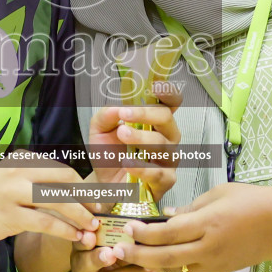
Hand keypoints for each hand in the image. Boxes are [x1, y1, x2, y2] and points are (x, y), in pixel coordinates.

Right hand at [0, 153, 98, 248]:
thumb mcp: (7, 183)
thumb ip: (33, 183)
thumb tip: (69, 194)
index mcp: (21, 160)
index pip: (62, 169)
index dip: (84, 186)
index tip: (97, 201)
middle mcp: (17, 171)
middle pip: (65, 179)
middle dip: (87, 197)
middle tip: (100, 213)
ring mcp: (11, 192)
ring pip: (58, 201)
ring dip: (80, 216)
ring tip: (92, 229)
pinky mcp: (7, 215)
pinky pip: (45, 221)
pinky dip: (64, 230)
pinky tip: (74, 238)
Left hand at [87, 81, 183, 204]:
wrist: (103, 184)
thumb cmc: (108, 154)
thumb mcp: (100, 130)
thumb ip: (106, 115)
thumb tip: (117, 108)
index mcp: (154, 122)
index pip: (170, 103)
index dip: (168, 93)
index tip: (156, 87)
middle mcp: (166, 138)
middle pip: (167, 119)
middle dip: (146, 114)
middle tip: (125, 115)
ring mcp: (168, 160)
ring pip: (164, 145)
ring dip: (142, 138)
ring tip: (122, 135)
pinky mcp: (165, 181)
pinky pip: (159, 173)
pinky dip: (142, 166)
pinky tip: (127, 162)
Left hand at [113, 182, 271, 271]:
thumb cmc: (252, 201)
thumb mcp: (219, 194)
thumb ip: (190, 208)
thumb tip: (165, 217)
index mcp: (209, 223)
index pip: (167, 233)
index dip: (144, 234)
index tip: (128, 228)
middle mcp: (209, 247)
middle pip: (165, 258)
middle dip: (137, 256)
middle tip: (118, 251)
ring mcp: (214, 263)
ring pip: (174, 270)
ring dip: (150, 265)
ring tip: (131, 257)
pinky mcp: (219, 271)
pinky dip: (169, 268)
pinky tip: (157, 261)